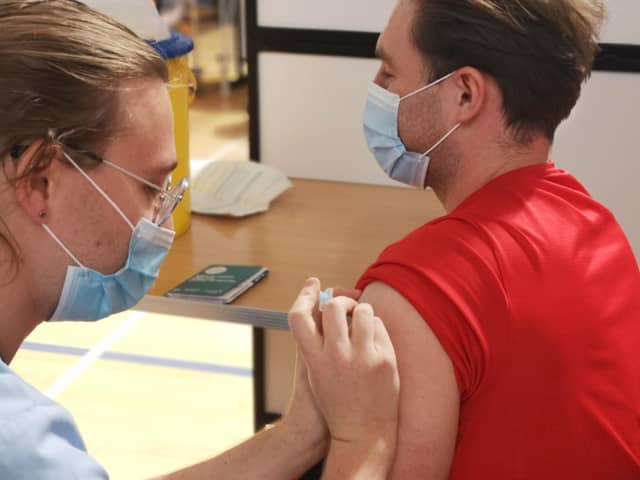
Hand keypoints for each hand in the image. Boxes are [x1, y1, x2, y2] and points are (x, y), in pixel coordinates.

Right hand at [289, 278, 399, 450]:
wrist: (361, 436)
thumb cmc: (336, 402)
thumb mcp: (315, 373)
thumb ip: (315, 341)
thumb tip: (321, 303)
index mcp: (313, 359)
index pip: (298, 316)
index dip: (304, 296)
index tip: (313, 284)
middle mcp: (336, 356)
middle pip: (333, 307)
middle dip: (341, 302)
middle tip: (348, 309)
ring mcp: (362, 358)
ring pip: (363, 312)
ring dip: (363, 312)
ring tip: (363, 325)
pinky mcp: (384, 361)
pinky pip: (380, 327)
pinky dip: (376, 329)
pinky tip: (374, 343)